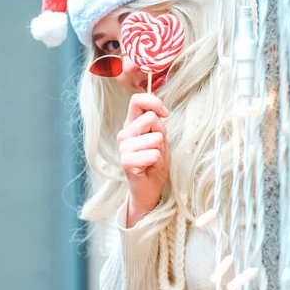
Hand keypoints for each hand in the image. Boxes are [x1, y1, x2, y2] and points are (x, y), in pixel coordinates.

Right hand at [117, 93, 169, 226]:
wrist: (150, 189)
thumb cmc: (155, 163)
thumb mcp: (159, 138)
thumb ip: (156, 122)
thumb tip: (159, 111)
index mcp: (131, 125)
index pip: (137, 100)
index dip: (154, 102)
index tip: (165, 114)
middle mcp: (124, 134)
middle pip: (150, 118)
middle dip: (162, 133)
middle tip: (158, 148)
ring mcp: (124, 148)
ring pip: (155, 138)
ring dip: (160, 150)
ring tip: (153, 159)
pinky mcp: (126, 161)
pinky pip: (153, 154)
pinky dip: (158, 161)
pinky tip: (150, 168)